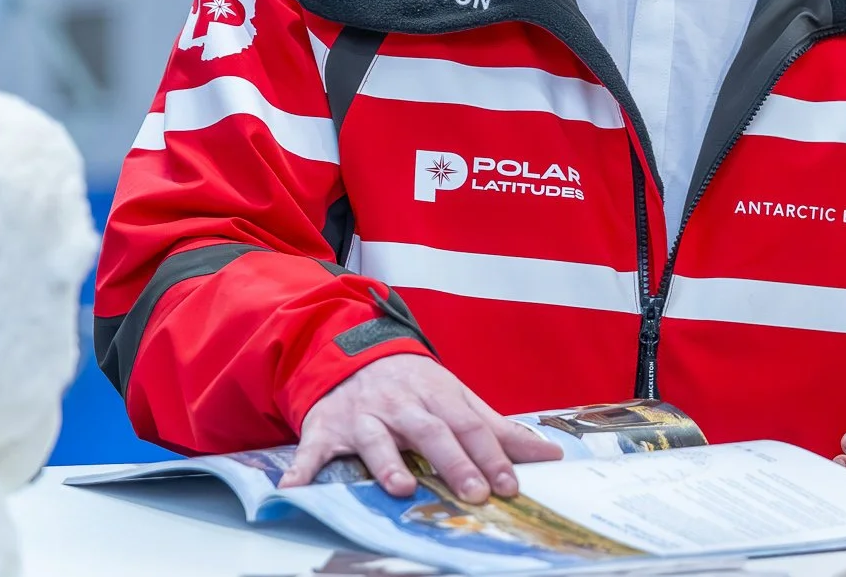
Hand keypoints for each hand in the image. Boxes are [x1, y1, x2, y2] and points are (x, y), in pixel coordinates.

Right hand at [278, 354, 561, 500]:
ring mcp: (363, 416)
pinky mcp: (325, 428)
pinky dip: (302, 468)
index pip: (471, 427)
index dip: (492, 456)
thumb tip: (549, 455)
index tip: (510, 486)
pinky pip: (312, 449)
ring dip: (388, 462)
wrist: (351, 352)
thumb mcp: (457, 398)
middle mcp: (402, 405)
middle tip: (475, 493)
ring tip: (403, 488)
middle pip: (432, 433)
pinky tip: (295, 489)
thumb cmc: (414, 385)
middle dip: (454, 463)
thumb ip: (499, 430)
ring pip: (377, 438)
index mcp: (439, 397)